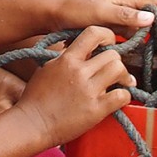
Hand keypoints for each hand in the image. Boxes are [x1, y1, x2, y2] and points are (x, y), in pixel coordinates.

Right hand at [15, 26, 135, 147]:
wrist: (32, 124)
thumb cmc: (35, 98)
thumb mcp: (47, 68)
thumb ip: (65, 58)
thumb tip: (81, 52)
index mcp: (66, 59)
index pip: (93, 33)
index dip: (107, 36)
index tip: (109, 44)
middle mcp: (79, 72)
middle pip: (112, 54)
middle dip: (117, 62)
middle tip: (115, 70)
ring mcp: (88, 91)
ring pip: (119, 70)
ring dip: (124, 77)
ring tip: (122, 83)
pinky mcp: (96, 110)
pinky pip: (122, 96)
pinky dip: (125, 96)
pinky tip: (119, 99)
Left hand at [54, 0, 156, 45]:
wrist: (55, 14)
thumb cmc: (76, 10)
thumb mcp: (101, 12)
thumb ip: (125, 16)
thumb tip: (152, 18)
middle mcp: (127, 6)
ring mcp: (121, 17)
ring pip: (148, 25)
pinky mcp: (114, 28)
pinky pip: (136, 34)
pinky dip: (145, 41)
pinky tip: (149, 52)